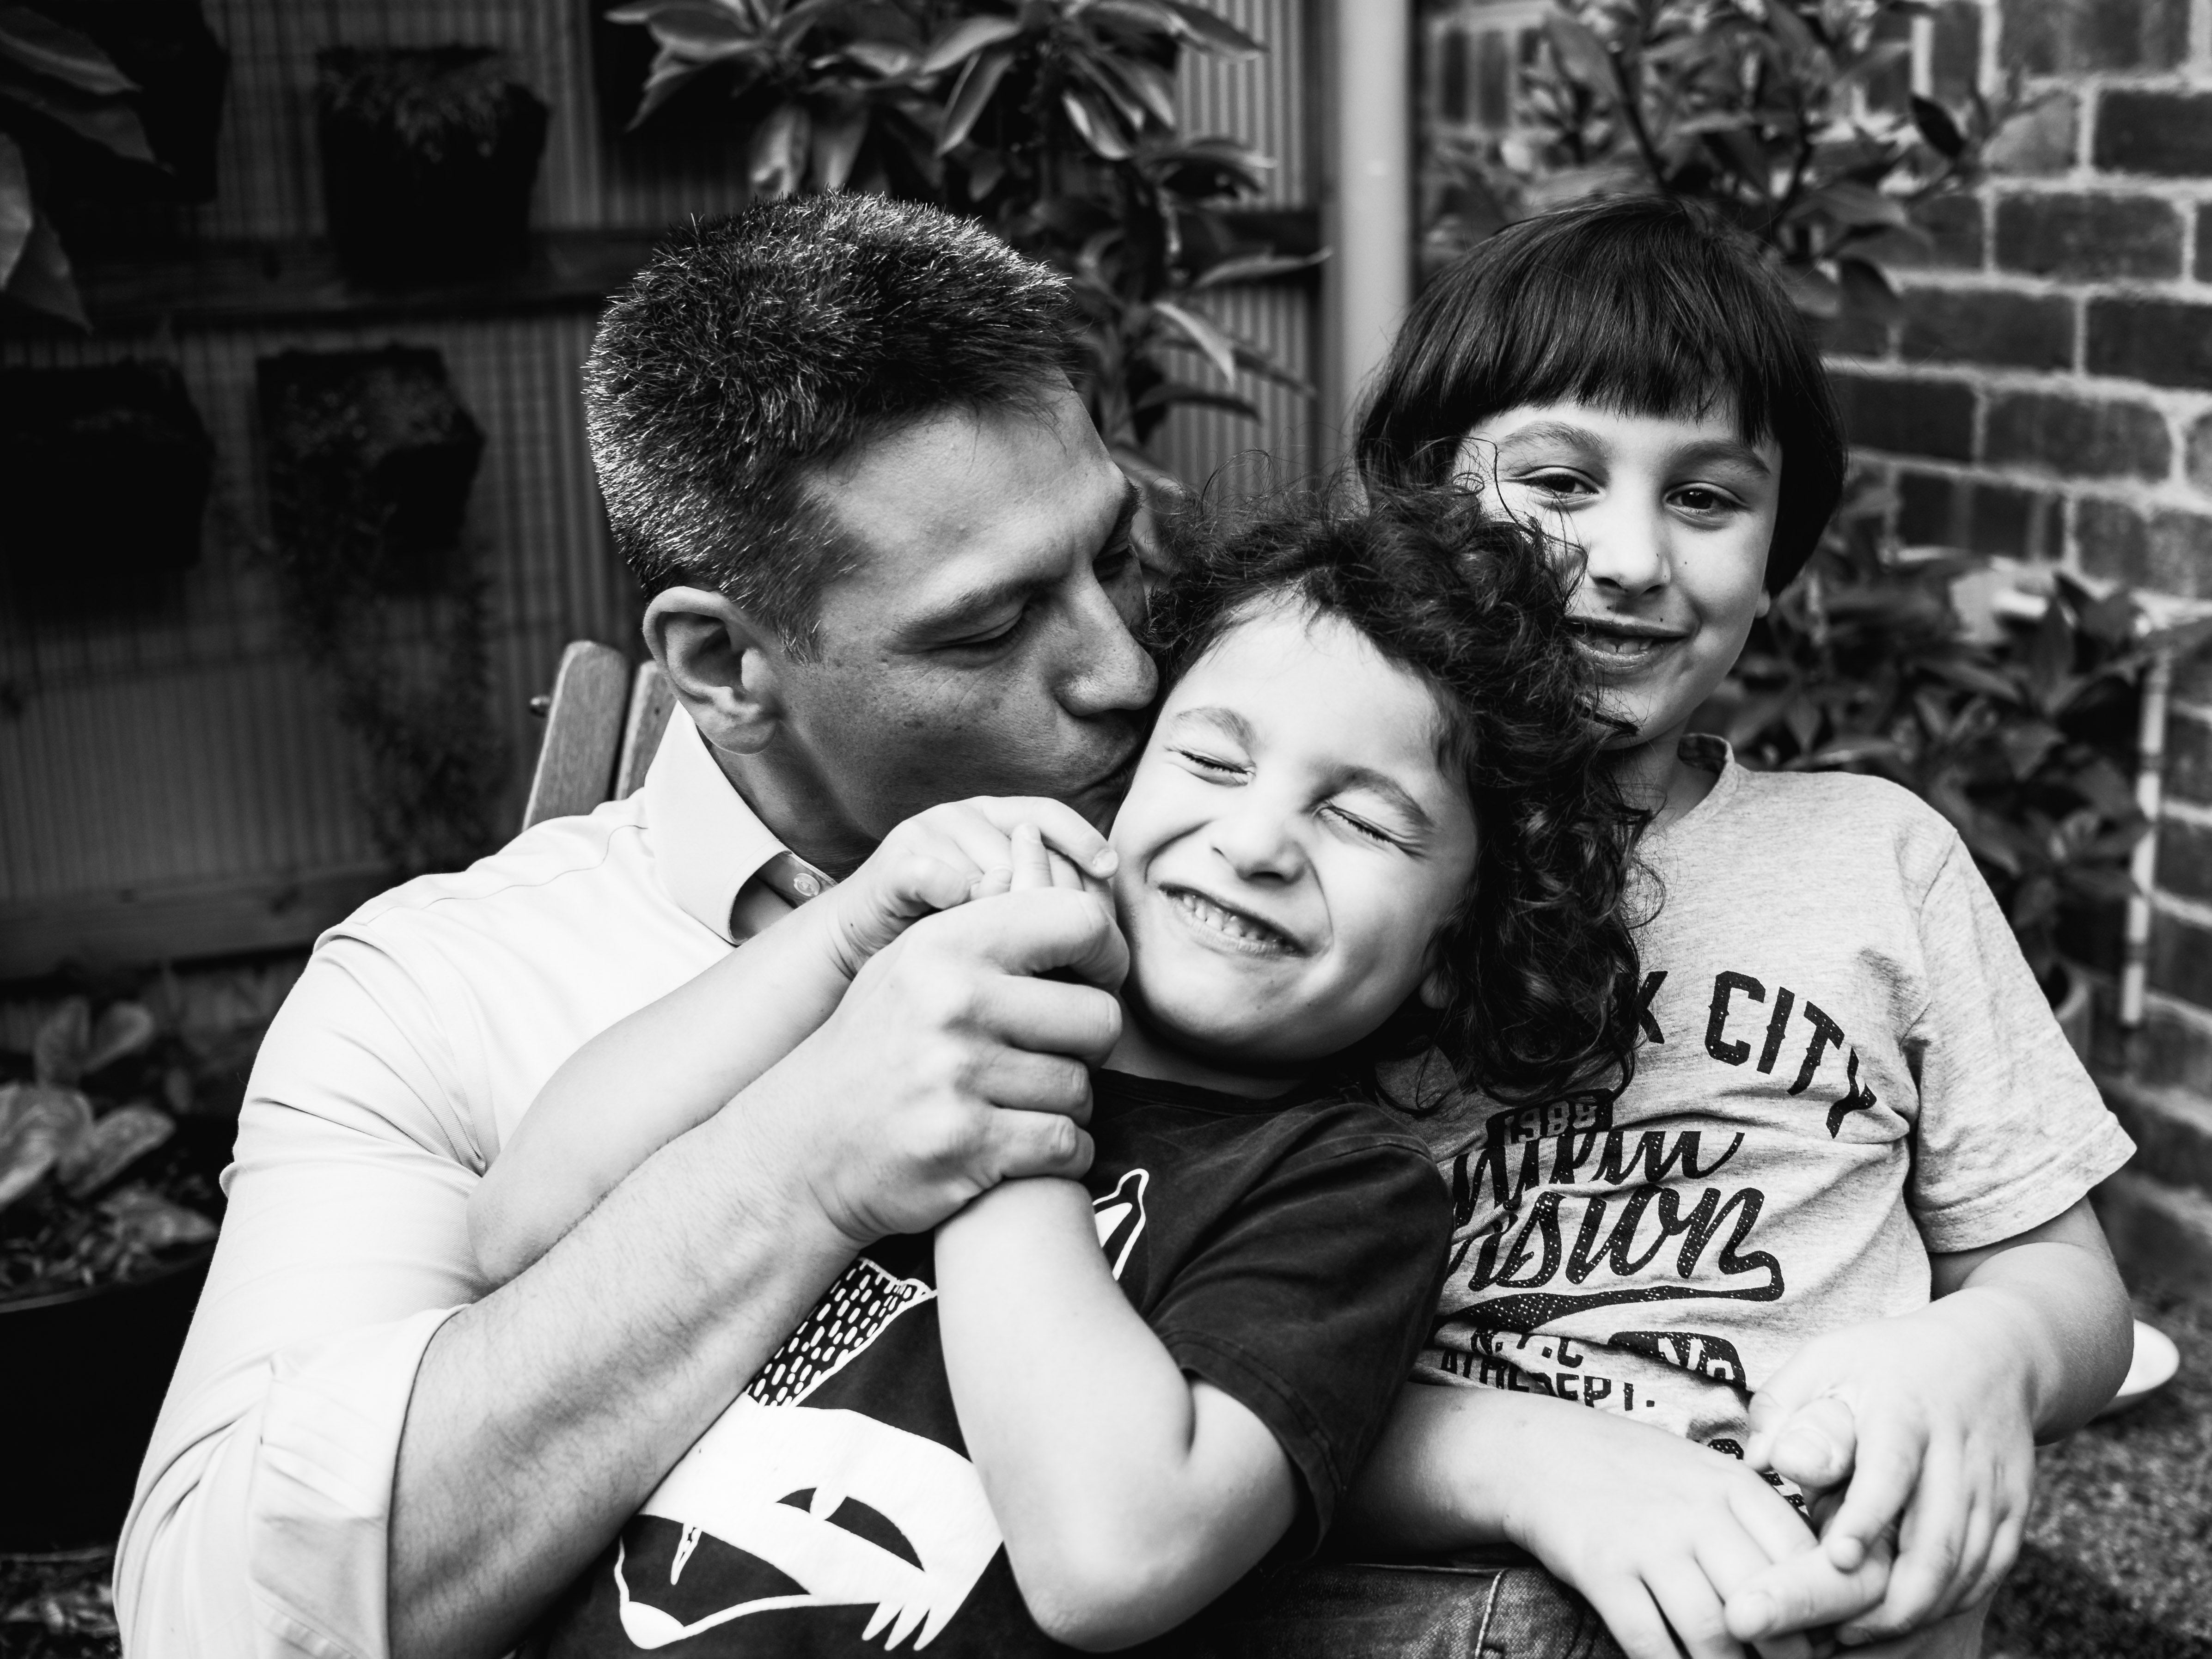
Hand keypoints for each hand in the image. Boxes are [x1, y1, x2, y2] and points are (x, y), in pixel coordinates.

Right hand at [764, 884, 1126, 1245]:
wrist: (802, 1146)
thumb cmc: (874, 1047)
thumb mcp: (911, 963)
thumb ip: (983, 916)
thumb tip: (1041, 844)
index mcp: (945, 944)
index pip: (1077, 922)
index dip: (1108, 954)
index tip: (1097, 979)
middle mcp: (952, 1002)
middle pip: (1100, 1018)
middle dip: (1089, 1045)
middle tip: (1055, 1055)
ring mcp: (957, 1077)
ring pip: (1084, 1089)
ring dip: (1066, 1104)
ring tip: (1018, 1100)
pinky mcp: (967, 1146)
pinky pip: (1068, 1146)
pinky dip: (1061, 1153)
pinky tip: (1023, 1145)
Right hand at [822, 797, 1114, 976]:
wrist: (861, 945)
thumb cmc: (944, 936)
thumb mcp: (1003, 913)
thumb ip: (1045, 904)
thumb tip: (1107, 923)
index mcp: (993, 819)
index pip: (1049, 816)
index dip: (1083, 839)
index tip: (1111, 870)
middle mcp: (961, 817)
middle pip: (1026, 846)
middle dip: (1050, 894)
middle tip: (1072, 937)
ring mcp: (925, 835)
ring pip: (987, 866)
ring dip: (1004, 912)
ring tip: (1016, 954)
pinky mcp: (894, 863)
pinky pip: (934, 876)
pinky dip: (954, 900)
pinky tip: (967, 932)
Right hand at [1506, 1397, 1867, 1658]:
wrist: (1536, 1450)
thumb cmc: (1631, 1470)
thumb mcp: (1701, 1475)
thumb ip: (1754, 1520)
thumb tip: (1812, 1587)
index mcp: (1731, 1482)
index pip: (1806, 1557)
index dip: (1826, 1609)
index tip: (1828, 1640)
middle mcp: (1695, 1510)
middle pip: (1768, 1605)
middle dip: (1788, 1655)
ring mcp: (1646, 1539)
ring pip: (1714, 1634)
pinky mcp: (1601, 1569)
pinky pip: (1651, 1642)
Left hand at [1734, 1306, 2035, 1644]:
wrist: (1990, 1353)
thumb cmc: (1882, 1362)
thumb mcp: (1826, 1359)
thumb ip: (1787, 1407)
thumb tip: (1762, 1461)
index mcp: (1902, 1409)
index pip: (1890, 1469)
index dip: (1868, 1516)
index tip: (1838, 1558)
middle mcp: (1956, 1451)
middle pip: (1937, 1537)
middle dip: (1892, 1596)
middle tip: (1838, 1629)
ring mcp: (1992, 1485)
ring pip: (1966, 1566)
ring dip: (1916, 1610)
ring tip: (1858, 1634)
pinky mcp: (2015, 1510)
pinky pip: (1989, 1571)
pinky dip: (1952, 1603)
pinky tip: (1907, 1617)